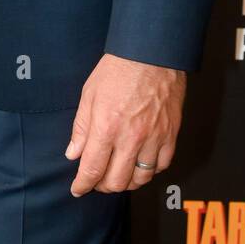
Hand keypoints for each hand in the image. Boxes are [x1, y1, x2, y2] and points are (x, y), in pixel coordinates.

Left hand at [65, 54, 185, 194]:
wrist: (151, 53)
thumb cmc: (118, 70)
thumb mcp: (89, 94)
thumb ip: (81, 127)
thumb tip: (73, 153)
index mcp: (106, 127)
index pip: (92, 169)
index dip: (83, 184)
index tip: (78, 189)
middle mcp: (131, 138)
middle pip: (116, 181)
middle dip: (102, 187)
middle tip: (97, 181)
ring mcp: (154, 138)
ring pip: (140, 179)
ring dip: (126, 182)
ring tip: (118, 176)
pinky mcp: (170, 135)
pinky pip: (161, 166)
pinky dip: (149, 172)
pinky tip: (140, 166)